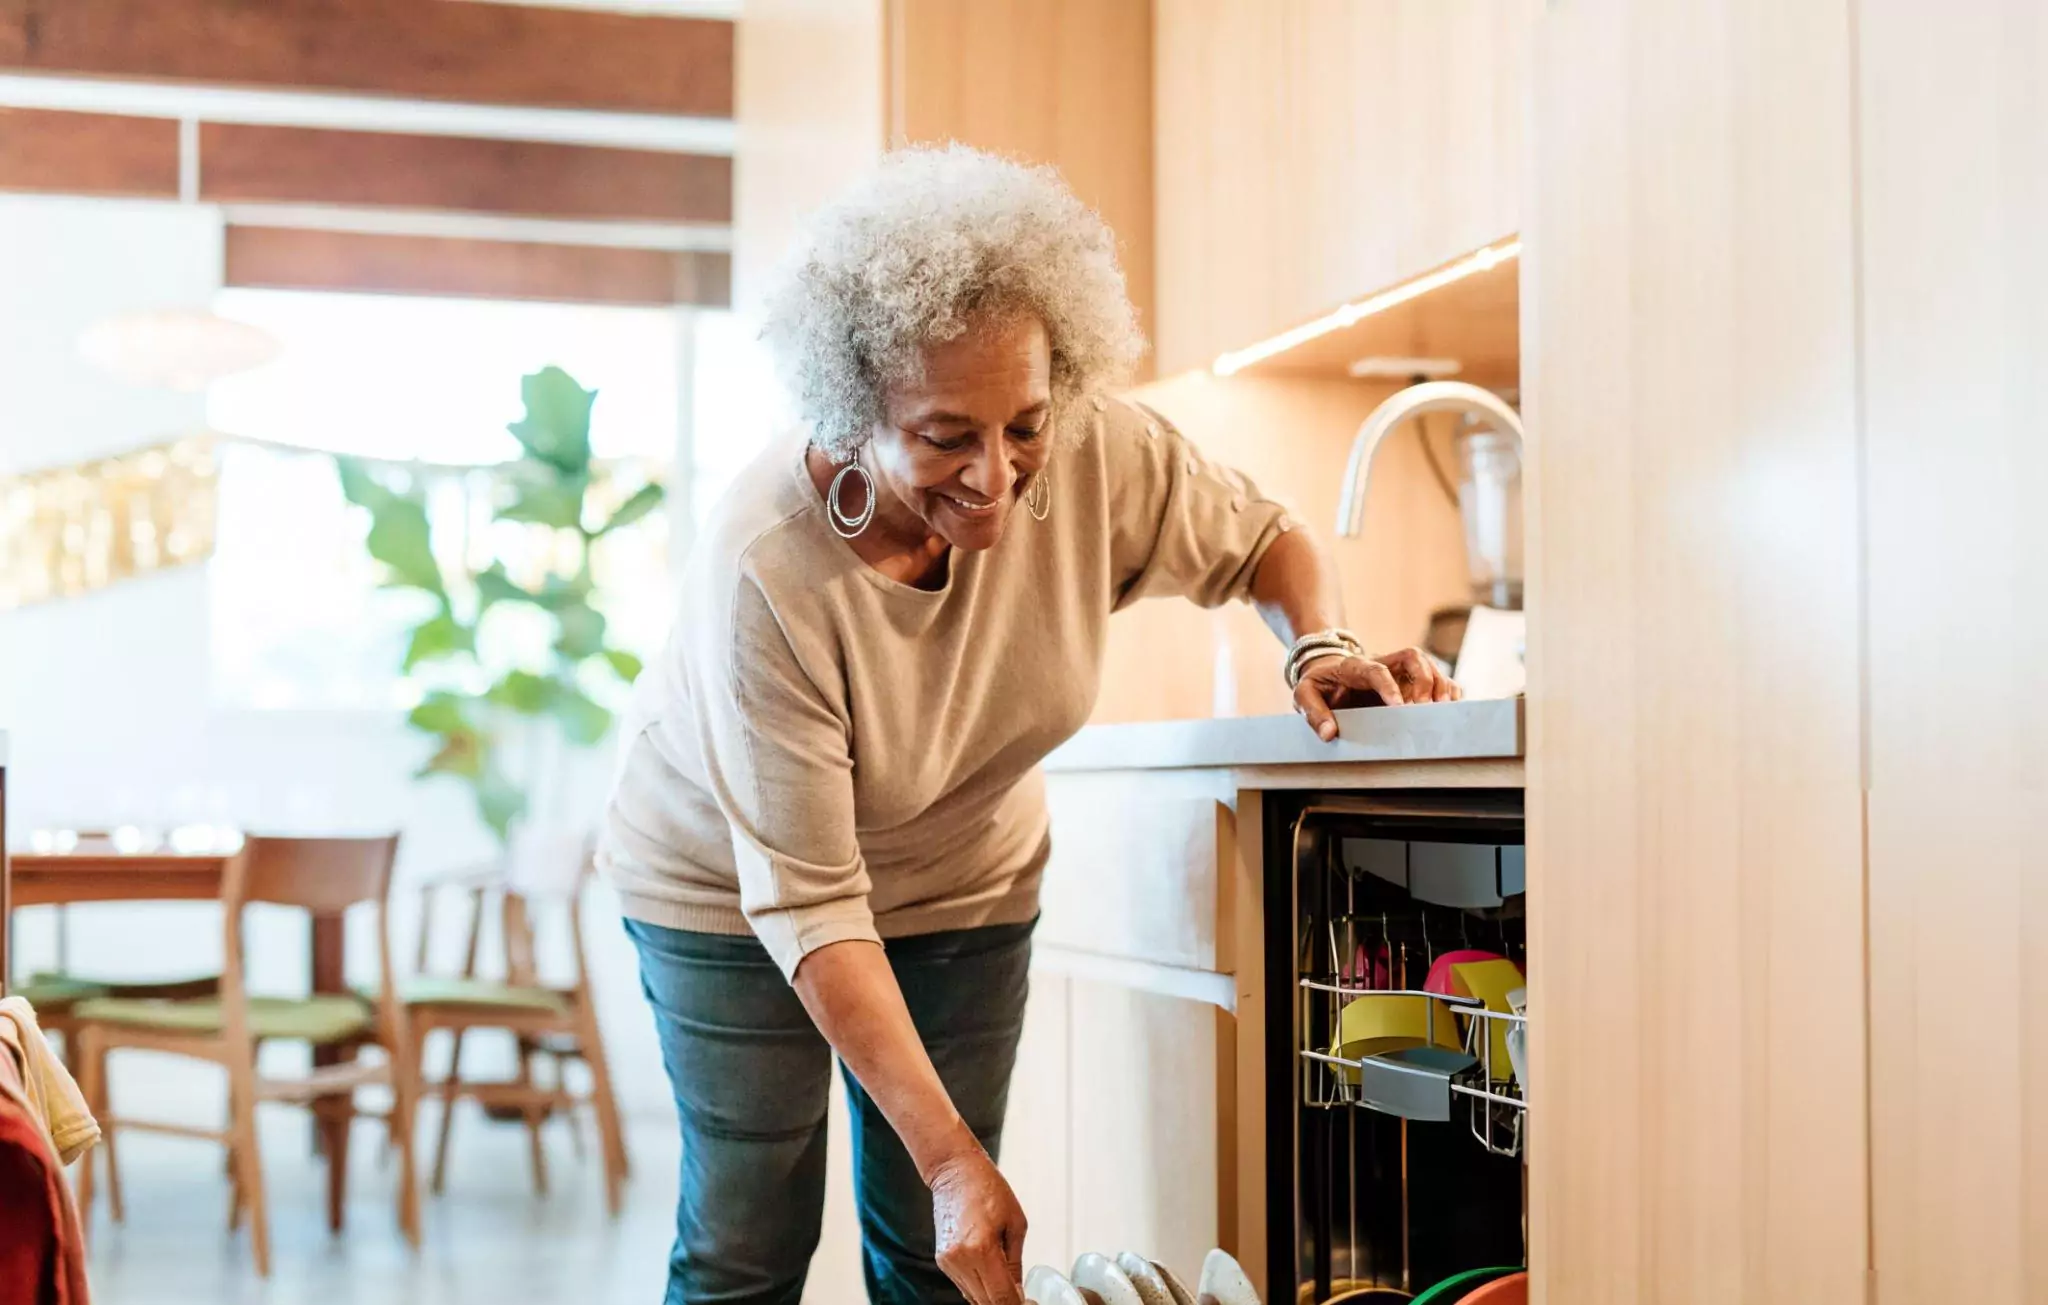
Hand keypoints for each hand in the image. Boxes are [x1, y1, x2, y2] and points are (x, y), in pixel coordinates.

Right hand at [929, 1146, 1027, 1304]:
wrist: (955, 1171)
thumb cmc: (988, 1188)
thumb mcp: (1016, 1224)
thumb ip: (1015, 1263)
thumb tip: (1017, 1292)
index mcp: (981, 1249)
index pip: (1001, 1297)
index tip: (1026, 1303)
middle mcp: (961, 1259)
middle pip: (986, 1302)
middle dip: (1005, 1303)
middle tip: (1021, 1298)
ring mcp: (948, 1262)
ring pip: (973, 1298)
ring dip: (991, 1298)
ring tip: (1008, 1288)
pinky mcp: (942, 1260)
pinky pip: (964, 1285)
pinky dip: (979, 1288)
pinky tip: (992, 1279)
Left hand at [1294, 646, 1459, 739]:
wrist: (1326, 673)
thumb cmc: (1317, 685)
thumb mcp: (1303, 695)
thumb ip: (1313, 713)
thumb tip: (1329, 734)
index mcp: (1354, 666)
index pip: (1376, 669)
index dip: (1389, 686)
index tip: (1398, 707)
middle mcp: (1382, 663)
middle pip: (1412, 656)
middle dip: (1424, 679)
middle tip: (1426, 708)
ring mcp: (1398, 672)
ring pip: (1428, 665)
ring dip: (1440, 685)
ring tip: (1443, 710)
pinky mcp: (1409, 682)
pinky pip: (1435, 680)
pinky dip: (1447, 691)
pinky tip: (1449, 708)